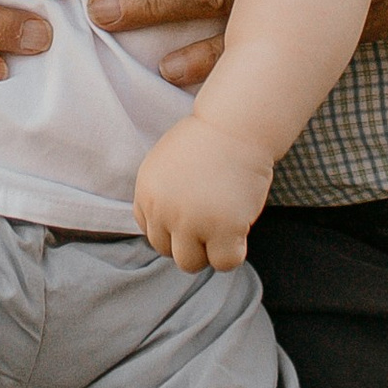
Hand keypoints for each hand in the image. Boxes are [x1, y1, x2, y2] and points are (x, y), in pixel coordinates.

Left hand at [134, 108, 273, 268]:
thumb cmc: (208, 141)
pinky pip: (224, 262)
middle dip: (189, 241)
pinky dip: (234, 253)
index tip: (193, 213)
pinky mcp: (223, 229)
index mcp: (147, 193)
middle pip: (167, 251)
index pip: (152, 232)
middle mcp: (163, 210)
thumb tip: (171, 233)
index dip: (174, 228)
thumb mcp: (167, 165)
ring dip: (208, 250)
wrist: (236, 125)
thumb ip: (161, 197)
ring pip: (190, 263)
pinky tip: (240, 231)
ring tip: (224, 226)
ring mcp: (192, 222)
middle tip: (210, 220)